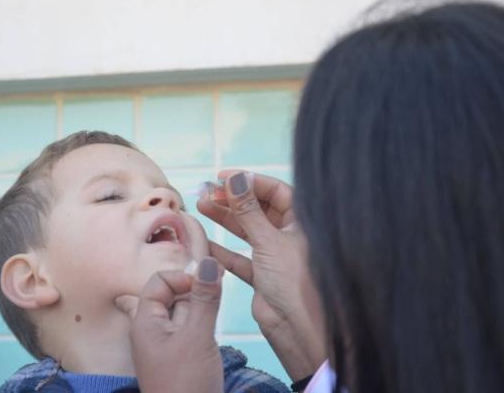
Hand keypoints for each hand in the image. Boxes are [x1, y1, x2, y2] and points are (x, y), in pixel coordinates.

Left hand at [115, 257, 223, 392]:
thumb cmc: (185, 384)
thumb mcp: (197, 336)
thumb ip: (204, 298)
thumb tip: (207, 260)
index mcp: (145, 322)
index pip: (158, 282)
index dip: (181, 277)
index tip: (204, 285)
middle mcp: (153, 330)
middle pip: (172, 295)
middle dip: (194, 293)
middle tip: (212, 302)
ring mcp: (167, 345)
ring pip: (185, 312)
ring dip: (201, 310)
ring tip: (209, 326)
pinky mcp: (182, 356)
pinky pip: (191, 329)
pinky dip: (203, 327)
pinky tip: (211, 337)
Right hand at [197, 171, 325, 380]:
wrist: (295, 327)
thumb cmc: (293, 281)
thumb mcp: (268, 240)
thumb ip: (248, 210)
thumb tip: (234, 179)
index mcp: (302, 223)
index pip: (276, 191)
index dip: (250, 182)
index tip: (224, 177)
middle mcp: (290, 236)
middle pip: (259, 209)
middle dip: (233, 200)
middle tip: (208, 192)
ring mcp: (275, 256)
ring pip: (248, 231)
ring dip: (225, 219)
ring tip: (202, 206)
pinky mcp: (263, 276)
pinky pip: (240, 257)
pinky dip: (224, 250)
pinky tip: (206, 241)